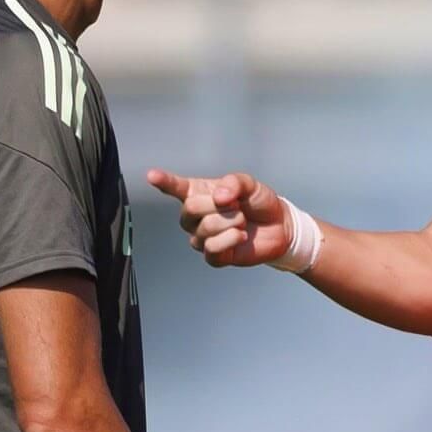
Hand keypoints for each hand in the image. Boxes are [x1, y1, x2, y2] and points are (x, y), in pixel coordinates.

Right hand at [146, 169, 291, 267]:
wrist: (279, 225)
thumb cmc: (259, 202)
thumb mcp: (250, 184)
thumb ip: (234, 183)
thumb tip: (219, 196)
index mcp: (199, 193)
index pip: (176, 188)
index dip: (164, 182)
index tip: (152, 175)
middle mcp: (195, 217)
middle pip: (190, 209)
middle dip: (217, 206)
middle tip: (237, 206)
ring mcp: (202, 237)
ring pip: (203, 230)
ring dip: (229, 222)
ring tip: (242, 220)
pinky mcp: (214, 256)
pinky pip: (212, 249)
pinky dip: (230, 240)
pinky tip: (241, 236)